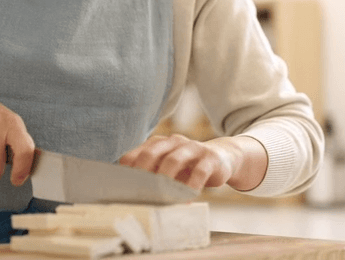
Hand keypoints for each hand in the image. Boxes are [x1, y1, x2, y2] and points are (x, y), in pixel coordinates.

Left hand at [118, 134, 242, 190]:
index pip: (134, 155)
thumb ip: (152, 180)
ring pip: (174, 160)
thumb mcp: (167, 171)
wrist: (221, 158)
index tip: (122, 192)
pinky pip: (199, 171)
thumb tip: (131, 201)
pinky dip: (191, 185)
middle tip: (139, 195)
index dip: (126, 173)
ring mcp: (192, 147)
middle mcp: (172, 142)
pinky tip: (188, 197)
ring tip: (162, 198)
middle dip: (142, 175)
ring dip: (165, 181)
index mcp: (156, 144)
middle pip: (151, 154)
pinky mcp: (210, 158)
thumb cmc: (187, 168)